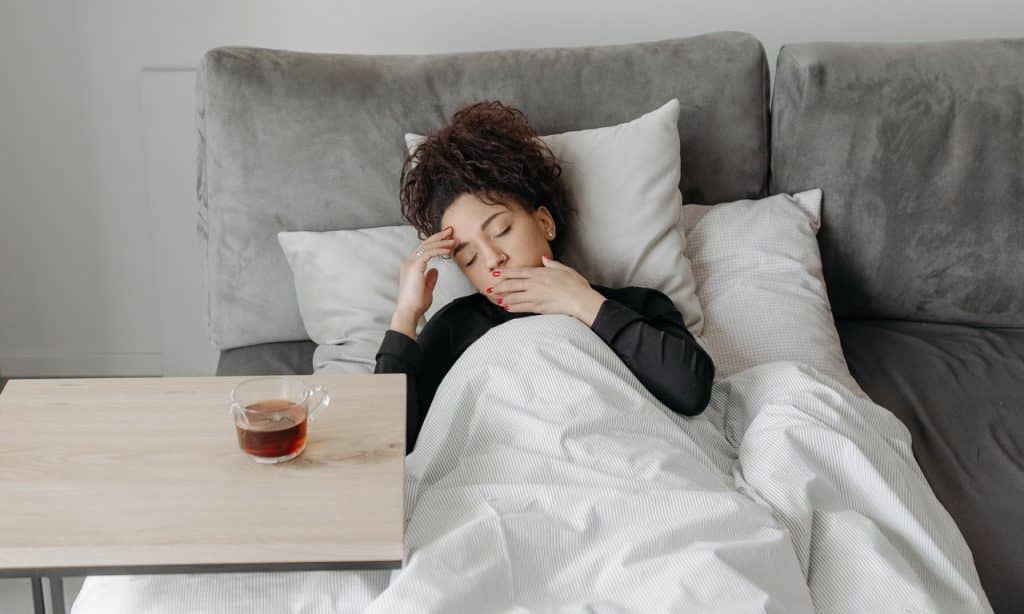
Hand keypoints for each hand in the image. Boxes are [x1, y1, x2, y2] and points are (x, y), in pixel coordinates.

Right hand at [395, 226, 454, 320]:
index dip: (436, 242)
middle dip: (439, 236)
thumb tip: (435, 270)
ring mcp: (410, 262)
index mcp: (411, 265)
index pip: (424, 248)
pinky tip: (449, 250)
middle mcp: (409, 261)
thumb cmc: (416, 303)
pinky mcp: (415, 266)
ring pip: (427, 246)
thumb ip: (430, 278)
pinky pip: (429, 253)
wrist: (409, 311)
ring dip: (442, 242)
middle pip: (425, 243)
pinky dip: (440, 250)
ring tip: (453, 240)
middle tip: (451, 231)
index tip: (447, 238)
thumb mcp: (426, 288)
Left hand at [489, 255, 606, 324]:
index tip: (496, 273)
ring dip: (503, 297)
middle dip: (499, 286)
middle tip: (489, 287)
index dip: (506, 273)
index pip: (518, 272)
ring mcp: (535, 296)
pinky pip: (521, 307)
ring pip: (514, 296)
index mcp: (540, 273)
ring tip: (495, 298)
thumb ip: (552, 264)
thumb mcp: (565, 269)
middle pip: (512, 284)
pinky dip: (513, 307)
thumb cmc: (576, 285)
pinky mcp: (538, 308)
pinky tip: (506, 307)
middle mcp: (535, 284)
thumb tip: (544, 259)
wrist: (580, 300)